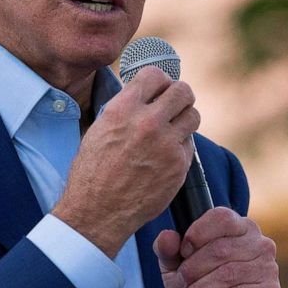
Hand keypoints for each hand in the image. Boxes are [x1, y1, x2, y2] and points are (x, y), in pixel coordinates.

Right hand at [53, 66, 198, 256]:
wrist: (98, 213)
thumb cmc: (93, 173)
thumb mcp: (100, 130)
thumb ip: (125, 108)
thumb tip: (146, 93)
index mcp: (122, 110)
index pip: (155, 75)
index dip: (160, 81)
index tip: (159, 89)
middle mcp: (147, 123)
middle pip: (182, 90)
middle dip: (179, 96)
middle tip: (173, 106)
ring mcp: (166, 144)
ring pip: (193, 115)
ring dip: (185, 119)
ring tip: (172, 129)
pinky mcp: (179, 164)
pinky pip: (190, 143)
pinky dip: (181, 145)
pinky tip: (166, 155)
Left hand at [154, 207, 280, 287]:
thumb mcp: (176, 268)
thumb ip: (168, 250)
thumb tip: (167, 237)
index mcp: (241, 227)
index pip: (221, 217)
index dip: (197, 234)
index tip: (184, 252)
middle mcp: (260, 243)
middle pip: (220, 249)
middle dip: (192, 270)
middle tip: (182, 283)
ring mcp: (267, 267)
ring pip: (226, 274)